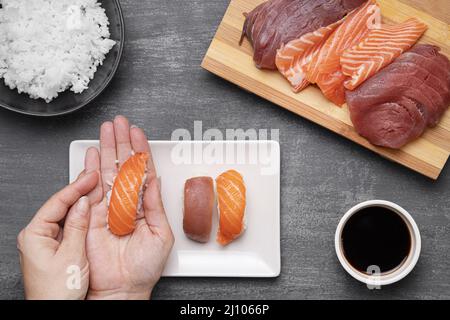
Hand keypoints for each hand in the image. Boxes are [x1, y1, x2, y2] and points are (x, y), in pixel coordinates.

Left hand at [17, 171, 98, 299]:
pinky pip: (69, 226)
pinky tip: (92, 210)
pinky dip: (81, 217)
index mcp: (34, 235)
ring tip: (96, 189)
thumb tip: (83, 203)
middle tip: (95, 177)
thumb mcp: (72, 255)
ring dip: (82, 203)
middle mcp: (37, 236)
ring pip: (65, 215)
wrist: (56, 312)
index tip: (91, 177)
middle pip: (60, 205)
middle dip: (79, 191)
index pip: (57, 202)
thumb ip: (77, 226)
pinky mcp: (55, 248)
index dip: (77, 187)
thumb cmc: (57, 293)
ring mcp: (46, 242)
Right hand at [85, 116, 173, 299]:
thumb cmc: (145, 267)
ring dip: (107, 149)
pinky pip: (91, 187)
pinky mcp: (93, 215)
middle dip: (122, 142)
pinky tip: (91, 153)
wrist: (124, 288)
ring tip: (107, 129)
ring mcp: (109, 206)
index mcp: (144, 205)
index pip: (143, 171)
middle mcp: (127, 202)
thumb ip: (155, 205)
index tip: (139, 133)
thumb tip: (155, 180)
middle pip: (124, 165)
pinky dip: (90, 169)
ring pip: (108, 171)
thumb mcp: (160, 233)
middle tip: (121, 122)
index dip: (141, 151)